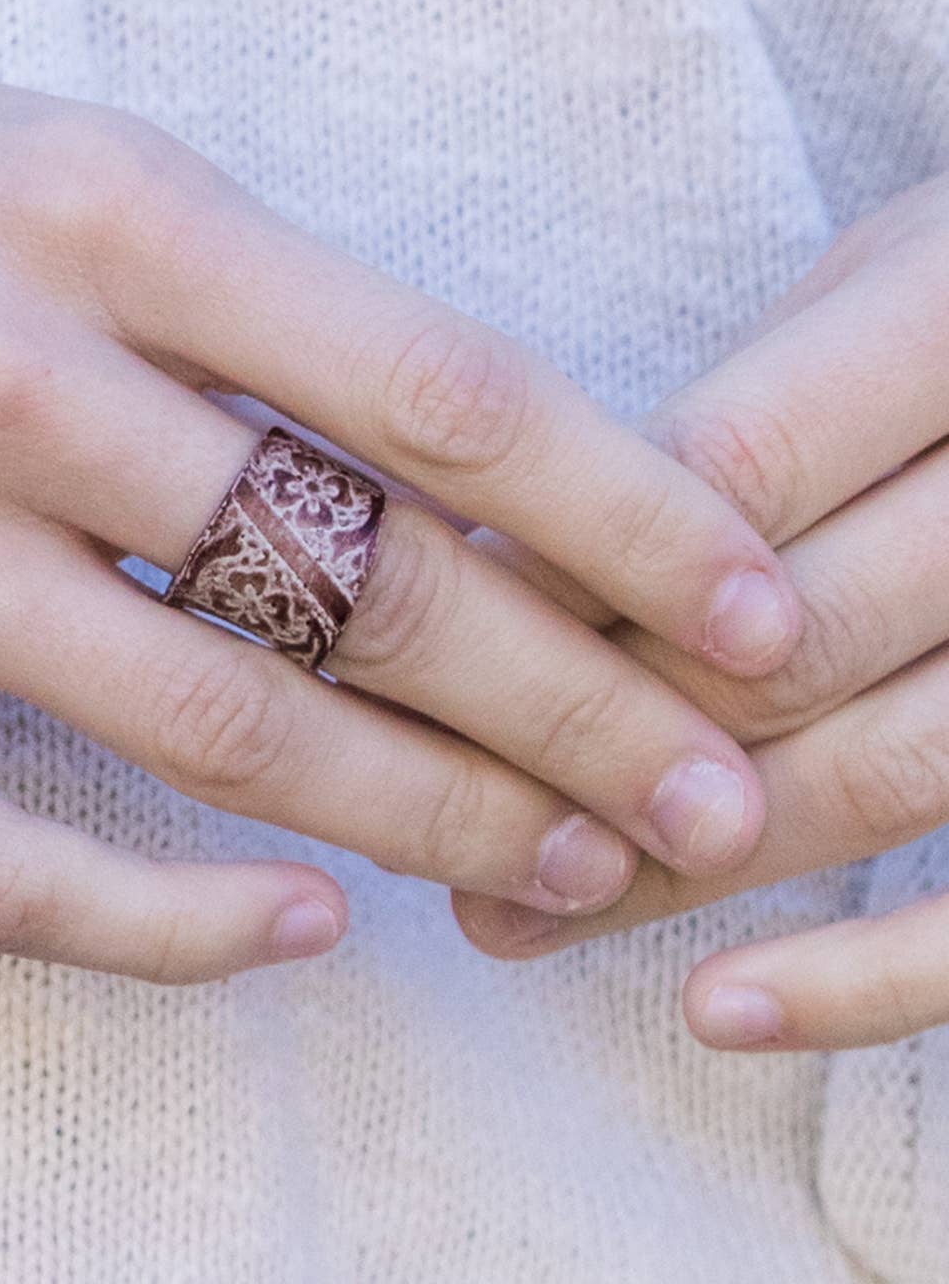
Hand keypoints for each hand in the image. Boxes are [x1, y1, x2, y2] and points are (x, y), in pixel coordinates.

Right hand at [0, 5, 795, 982]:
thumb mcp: (3, 153)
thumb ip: (202, 303)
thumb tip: (403, 464)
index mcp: (77, 200)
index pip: (426, 384)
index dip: (626, 514)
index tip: (749, 604)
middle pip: (355, 582)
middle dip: (572, 701)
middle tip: (705, 790)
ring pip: (213, 734)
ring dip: (420, 818)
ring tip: (553, 865)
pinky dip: (167, 923)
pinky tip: (291, 932)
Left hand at [454, 174, 948, 1046]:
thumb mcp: (859, 301)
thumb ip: (723, 422)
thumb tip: (486, 557)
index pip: (736, 468)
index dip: (571, 569)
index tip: (424, 646)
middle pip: (791, 638)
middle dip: (589, 728)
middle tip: (424, 799)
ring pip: (884, 774)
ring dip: (675, 866)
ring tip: (508, 914)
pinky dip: (871, 978)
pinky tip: (716, 1009)